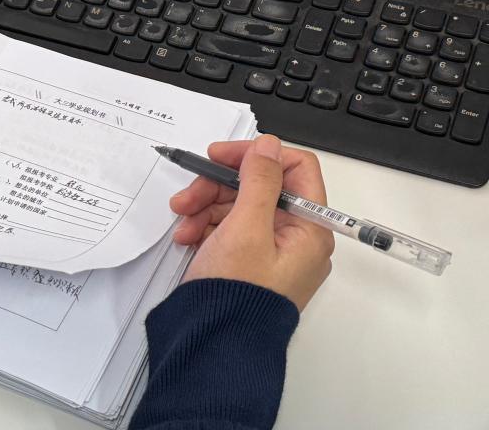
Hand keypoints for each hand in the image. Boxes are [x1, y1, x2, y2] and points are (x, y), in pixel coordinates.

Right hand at [170, 135, 333, 310]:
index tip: (220, 156)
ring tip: (181, 220)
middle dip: (218, 186)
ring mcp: (270, 250)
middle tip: (189, 192)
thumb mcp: (246, 228)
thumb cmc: (238, 296)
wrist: (216, 345)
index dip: (256, 156)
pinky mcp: (247, 261)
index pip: (294, 169)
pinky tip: (186, 237)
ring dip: (205, 206)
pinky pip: (227, 228)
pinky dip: (204, 226)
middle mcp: (295, 237)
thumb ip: (259, 181)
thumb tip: (269, 145)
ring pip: (238, 205)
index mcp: (309, 228)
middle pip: (259, 187)